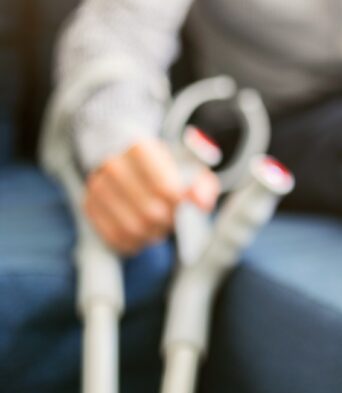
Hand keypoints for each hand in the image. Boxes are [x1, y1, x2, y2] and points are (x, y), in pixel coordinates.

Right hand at [83, 138, 219, 255]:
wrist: (131, 162)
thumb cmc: (166, 169)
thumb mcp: (189, 169)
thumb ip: (201, 185)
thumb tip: (201, 204)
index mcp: (141, 149)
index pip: (165, 189)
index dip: (178, 205)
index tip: (181, 204)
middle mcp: (114, 165)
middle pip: (150, 212)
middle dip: (167, 222)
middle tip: (171, 219)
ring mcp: (97, 185)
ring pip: (132, 228)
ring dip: (151, 235)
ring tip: (157, 227)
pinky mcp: (89, 205)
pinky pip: (113, 237)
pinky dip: (133, 243)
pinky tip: (142, 236)